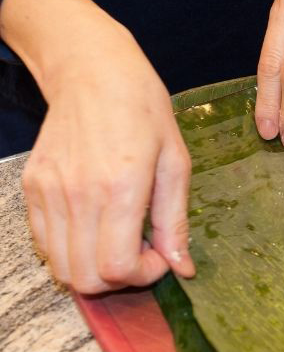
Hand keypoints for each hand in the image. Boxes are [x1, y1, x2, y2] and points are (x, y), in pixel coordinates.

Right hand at [1, 0, 194, 293]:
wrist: (93, 72)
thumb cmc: (144, 111)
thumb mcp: (176, 163)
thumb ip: (176, 221)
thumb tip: (182, 268)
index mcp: (120, 188)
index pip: (118, 267)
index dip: (144, 275)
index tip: (160, 256)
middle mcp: (78, 195)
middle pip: (85, 279)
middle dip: (120, 279)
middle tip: (141, 252)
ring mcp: (48, 193)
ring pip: (61, 269)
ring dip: (94, 270)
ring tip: (119, 239)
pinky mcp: (32, 188)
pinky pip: (44, 245)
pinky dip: (70, 252)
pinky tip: (95, 228)